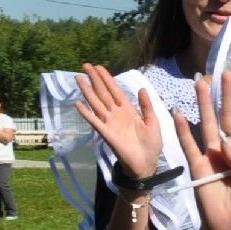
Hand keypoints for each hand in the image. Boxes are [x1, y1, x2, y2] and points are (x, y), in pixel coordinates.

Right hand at [74, 63, 163, 178]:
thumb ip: (146, 106)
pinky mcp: (106, 134)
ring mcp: (110, 123)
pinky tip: (77, 104)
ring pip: (96, 103)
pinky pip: (94, 121)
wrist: (146, 164)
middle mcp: (116, 114)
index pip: (115, 90)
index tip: (99, 67)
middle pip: (103, 93)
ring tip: (78, 78)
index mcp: (128, 110)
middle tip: (85, 65)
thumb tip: (142, 88)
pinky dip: (86, 113)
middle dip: (95, 79)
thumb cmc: (151, 145)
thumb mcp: (153, 122)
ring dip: (87, 91)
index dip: (107, 79)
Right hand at [174, 71, 230, 229]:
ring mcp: (213, 156)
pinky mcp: (197, 166)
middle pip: (230, 118)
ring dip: (205, 104)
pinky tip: (178, 113)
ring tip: (201, 82)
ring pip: (208, 125)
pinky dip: (182, 130)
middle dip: (227, 96)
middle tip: (224, 73)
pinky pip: (189, 145)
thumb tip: (225, 144)